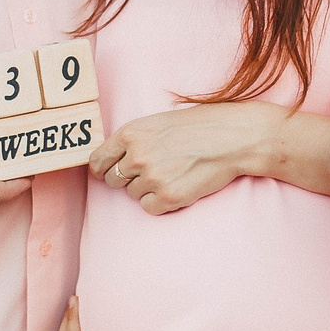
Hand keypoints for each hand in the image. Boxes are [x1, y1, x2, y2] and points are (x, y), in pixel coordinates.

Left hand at [88, 101, 288, 214]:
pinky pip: (149, 207)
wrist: (232, 137)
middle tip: (153, 170)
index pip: (97, 161)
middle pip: (113, 180)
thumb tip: (111, 160)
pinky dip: (161, 202)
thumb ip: (132, 140)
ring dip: (149, 188)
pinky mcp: (168, 197)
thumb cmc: (197, 126)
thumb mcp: (157, 123)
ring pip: (133, 194)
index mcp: (130, 134)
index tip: (107, 173)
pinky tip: (178, 185)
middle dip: (128, 178)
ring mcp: (152, 178)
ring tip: (173, 172)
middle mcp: (136, 156)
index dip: (102, 169)